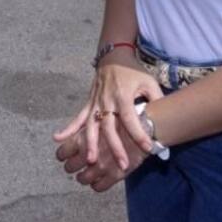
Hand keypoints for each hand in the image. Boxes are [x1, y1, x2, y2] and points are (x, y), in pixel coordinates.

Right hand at [54, 54, 160, 168]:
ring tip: (91, 160)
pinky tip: (57, 139)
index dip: (138, 133)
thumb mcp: (149, 81)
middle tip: (122, 165)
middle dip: (115, 147)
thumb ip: (156, 99)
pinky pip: (77, 118)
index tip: (148, 147)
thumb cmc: (133, 71)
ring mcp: (95, 102)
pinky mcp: (89, 103)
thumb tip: (164, 119)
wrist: (114, 56)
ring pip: (91, 125)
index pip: (130, 118)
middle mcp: (107, 100)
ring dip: (90, 143)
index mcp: (123, 95)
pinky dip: (68, 128)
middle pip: (109, 126)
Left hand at [56, 124, 147, 192]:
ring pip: (82, 179)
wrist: (146, 122)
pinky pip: (99, 187)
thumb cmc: (122, 116)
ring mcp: (102, 166)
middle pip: (70, 168)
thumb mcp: (98, 114)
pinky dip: (96, 185)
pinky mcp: (115, 175)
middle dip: (71, 166)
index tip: (65, 156)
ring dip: (82, 177)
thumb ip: (81, 126)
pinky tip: (99, 180)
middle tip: (75, 165)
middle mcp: (90, 153)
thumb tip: (61, 135)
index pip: (62, 152)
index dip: (63, 155)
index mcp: (83, 137)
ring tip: (85, 175)